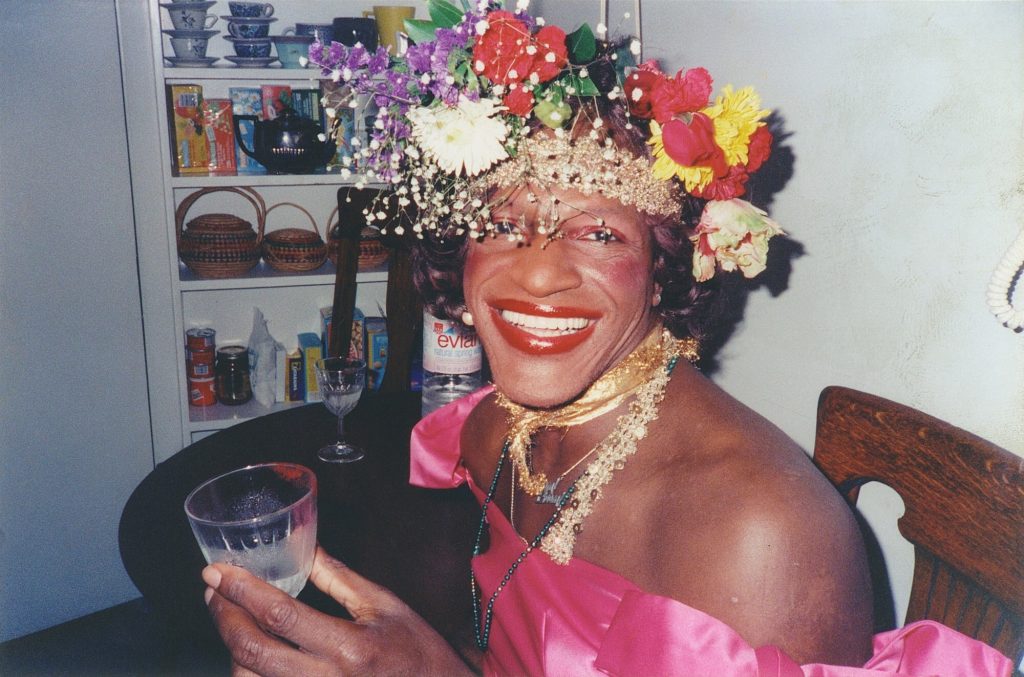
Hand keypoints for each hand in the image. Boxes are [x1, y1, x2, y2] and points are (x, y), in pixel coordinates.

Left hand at [204, 545, 474, 676]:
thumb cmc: (417, 652)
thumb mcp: (384, 606)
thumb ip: (339, 579)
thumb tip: (304, 548)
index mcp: (348, 647)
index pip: (280, 615)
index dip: (242, 591)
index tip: (217, 572)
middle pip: (253, 652)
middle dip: (224, 618)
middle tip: (214, 592)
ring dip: (232, 649)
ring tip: (231, 619)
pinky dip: (250, 673)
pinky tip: (251, 652)